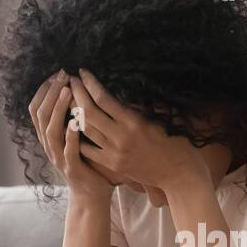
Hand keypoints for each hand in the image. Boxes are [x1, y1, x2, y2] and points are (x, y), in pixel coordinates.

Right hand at [28, 70, 114, 203]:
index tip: (55, 74)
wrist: (91, 196)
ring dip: (58, 109)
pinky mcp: (72, 169)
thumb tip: (76, 91)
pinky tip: (75, 122)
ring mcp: (58, 158)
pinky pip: (68, 151)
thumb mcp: (75, 139)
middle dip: (50, 93)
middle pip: (41, 115)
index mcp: (48, 138)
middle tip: (62, 75)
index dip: (43, 90)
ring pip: (51, 131)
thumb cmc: (87, 164)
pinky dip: (70, 136)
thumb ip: (72, 119)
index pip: (37, 109)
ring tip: (67, 91)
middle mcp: (49, 146)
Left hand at [68, 69, 208, 192]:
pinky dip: (77, 136)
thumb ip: (138, 106)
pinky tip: (72, 125)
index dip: (90, 83)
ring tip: (68, 99)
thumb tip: (121, 91)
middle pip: (88, 112)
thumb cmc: (175, 143)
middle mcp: (120, 137)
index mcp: (134, 122)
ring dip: (73, 112)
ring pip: (85, 129)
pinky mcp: (112, 165)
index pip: (104, 98)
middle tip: (70, 81)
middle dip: (77, 93)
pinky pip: (87, 150)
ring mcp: (114, 153)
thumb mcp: (160, 118)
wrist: (178, 174)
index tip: (83, 72)